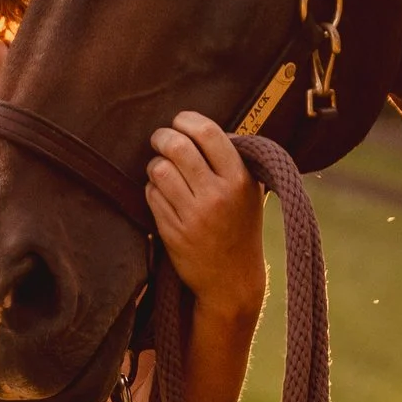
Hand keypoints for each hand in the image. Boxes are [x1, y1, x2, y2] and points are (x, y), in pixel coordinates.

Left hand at [146, 112, 266, 318]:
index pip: (208, 133)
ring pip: (159, 170)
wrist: (233, 280)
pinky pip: (151, 195)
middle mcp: (217, 195)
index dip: (186, 120)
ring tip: (162, 169)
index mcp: (239, 179)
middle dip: (162, 137)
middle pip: (177, 147)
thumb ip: (231, 160)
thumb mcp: (249, 191)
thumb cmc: (241, 228)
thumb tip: (199, 128)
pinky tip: (163, 194)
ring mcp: (193, 215)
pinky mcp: (173, 231)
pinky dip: (152, 189)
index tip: (180, 122)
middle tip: (161, 140)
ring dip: (155, 164)